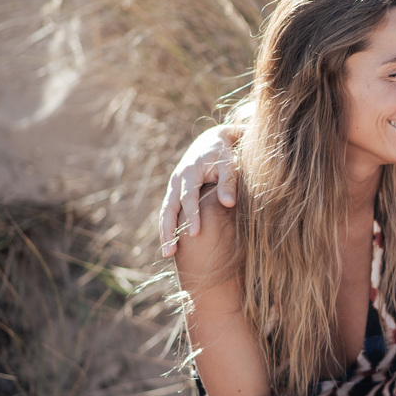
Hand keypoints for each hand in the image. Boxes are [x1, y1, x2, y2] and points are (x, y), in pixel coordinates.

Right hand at [159, 124, 241, 255]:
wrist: (211, 141)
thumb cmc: (224, 153)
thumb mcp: (229, 163)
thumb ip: (229, 182)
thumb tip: (228, 203)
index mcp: (189, 172)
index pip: (188, 198)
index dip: (191, 216)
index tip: (194, 234)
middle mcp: (177, 180)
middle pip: (169, 208)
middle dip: (169, 230)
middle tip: (170, 252)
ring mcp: (174, 186)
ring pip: (166, 212)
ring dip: (165, 232)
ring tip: (168, 254)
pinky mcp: (175, 192)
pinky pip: (169, 211)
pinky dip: (168, 226)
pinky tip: (171, 243)